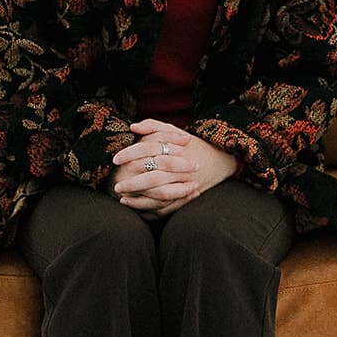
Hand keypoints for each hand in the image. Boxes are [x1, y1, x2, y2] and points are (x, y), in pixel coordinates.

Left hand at [110, 118, 236, 216]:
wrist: (220, 160)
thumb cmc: (192, 145)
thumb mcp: (174, 131)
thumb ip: (153, 126)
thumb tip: (133, 127)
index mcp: (176, 149)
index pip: (148, 150)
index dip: (130, 154)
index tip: (115, 160)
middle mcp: (181, 167)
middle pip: (153, 177)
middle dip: (132, 184)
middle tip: (116, 186)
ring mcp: (185, 184)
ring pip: (159, 196)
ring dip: (139, 200)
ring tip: (122, 199)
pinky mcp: (187, 197)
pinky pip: (167, 208)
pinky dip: (151, 210)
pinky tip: (137, 207)